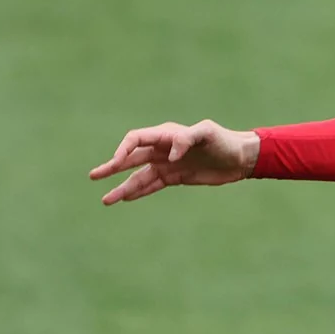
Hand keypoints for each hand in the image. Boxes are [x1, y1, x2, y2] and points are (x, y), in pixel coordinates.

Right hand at [89, 119, 259, 204]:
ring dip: (123, 187)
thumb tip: (170, 154)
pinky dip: (139, 192)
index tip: (118, 163)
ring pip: (139, 176)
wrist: (240, 158)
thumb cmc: (224, 140)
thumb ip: (187, 138)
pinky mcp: (175, 177)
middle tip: (93, 176)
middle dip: (112, 167)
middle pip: (131, 158)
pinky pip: (152, 185)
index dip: (124, 150)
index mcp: (166, 134)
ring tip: (106, 200)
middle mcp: (162, 149)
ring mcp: (167, 164)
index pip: (136, 139)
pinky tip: (126, 198)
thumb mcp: (208, 133)